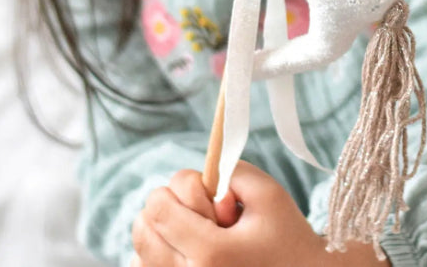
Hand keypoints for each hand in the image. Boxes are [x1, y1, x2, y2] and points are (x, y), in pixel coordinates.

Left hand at [129, 160, 386, 265]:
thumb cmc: (286, 238)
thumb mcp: (267, 194)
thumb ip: (230, 169)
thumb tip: (199, 171)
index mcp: (211, 253)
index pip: (159, 208)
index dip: (175, 190)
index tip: (205, 195)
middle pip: (143, 229)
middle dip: (168, 210)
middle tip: (204, 218)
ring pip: (140, 254)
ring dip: (164, 235)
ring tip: (200, 241)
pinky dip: (162, 259)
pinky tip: (191, 257)